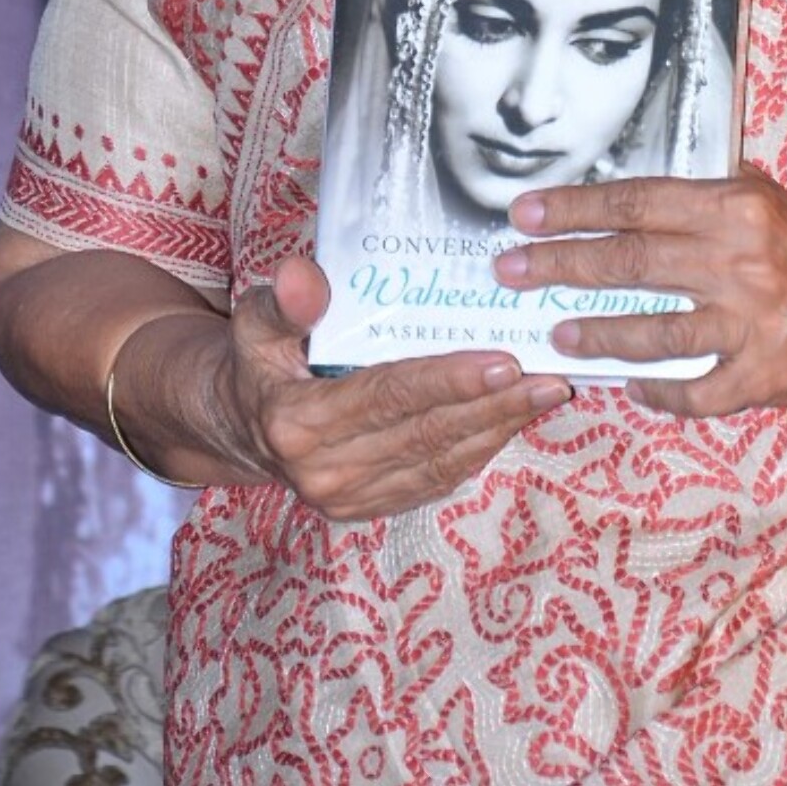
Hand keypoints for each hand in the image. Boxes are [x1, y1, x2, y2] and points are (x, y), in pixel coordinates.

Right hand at [139, 254, 569, 519]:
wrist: (236, 426)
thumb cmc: (255, 360)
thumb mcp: (253, 322)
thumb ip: (281, 301)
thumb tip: (302, 275)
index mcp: (297, 424)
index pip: (389, 397)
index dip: (449, 380)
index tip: (505, 360)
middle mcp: (326, 474)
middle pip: (427, 434)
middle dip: (495, 406)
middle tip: (551, 376)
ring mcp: (350, 501)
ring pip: (441, 462)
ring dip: (500, 428)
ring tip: (548, 393)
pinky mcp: (371, 510)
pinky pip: (437, 480)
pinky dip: (480, 449)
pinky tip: (513, 418)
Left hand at [493, 166, 786, 417]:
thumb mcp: (770, 199)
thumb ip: (707, 198)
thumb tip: (635, 199)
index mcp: (737, 209)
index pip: (636, 203)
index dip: (574, 209)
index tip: (525, 213)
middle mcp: (739, 262)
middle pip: (629, 263)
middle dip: (560, 266)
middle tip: (510, 271)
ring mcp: (749, 325)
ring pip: (653, 332)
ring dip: (596, 333)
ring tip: (555, 333)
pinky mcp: (760, 377)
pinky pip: (692, 391)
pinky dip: (656, 391)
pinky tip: (629, 385)